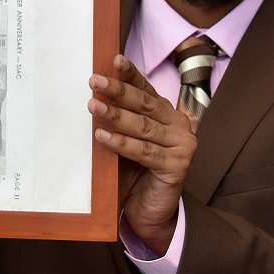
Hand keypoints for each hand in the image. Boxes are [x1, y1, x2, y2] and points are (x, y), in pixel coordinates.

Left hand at [88, 54, 198, 254]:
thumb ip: (118, 123)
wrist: (150, 213)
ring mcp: (182, 146)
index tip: (113, 60)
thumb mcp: (125, 143)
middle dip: (118, 91)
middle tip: (94, 81)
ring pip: (143, 127)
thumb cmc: (134, 175)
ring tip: (92, 106)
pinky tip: (103, 137)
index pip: (146, 90)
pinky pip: (144, 152)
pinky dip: (122, 143)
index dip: (130, 75)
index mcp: (167, 115)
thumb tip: (91, 97)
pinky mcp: (177, 166)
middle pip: (145, 104)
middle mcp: (179, 126)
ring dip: (116, 115)